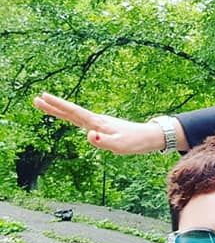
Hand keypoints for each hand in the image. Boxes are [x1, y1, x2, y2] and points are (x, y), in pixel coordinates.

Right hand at [33, 92, 184, 154]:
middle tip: (36, 99)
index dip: (58, 106)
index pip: (74, 112)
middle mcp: (97, 121)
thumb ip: (103, 142)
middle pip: (71, 112)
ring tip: (46, 106)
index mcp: (98, 123)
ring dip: (60, 111)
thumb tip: (88, 135)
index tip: (42, 97)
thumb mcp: (119, 146)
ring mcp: (100, 123)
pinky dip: (72, 117)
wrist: (150, 137)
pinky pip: (83, 121)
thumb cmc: (135, 142)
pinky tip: (69, 118)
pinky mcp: (103, 127)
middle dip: (54, 106)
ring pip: (76, 116)